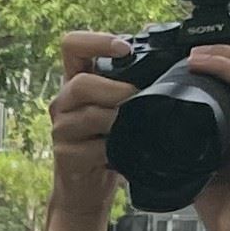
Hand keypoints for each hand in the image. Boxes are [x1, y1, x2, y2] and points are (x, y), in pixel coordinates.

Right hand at [48, 32, 137, 221]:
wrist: (88, 189)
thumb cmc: (108, 142)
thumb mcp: (118, 106)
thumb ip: (130, 82)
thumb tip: (169, 60)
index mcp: (76, 80)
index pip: (72, 45)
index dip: (97, 41)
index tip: (124, 50)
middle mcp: (63, 101)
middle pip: (81, 83)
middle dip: (116, 91)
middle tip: (136, 100)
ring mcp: (60, 129)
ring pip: (89, 115)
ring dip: (118, 121)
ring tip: (132, 129)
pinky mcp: (64, 155)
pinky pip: (92, 147)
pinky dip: (114, 150)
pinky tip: (122, 152)